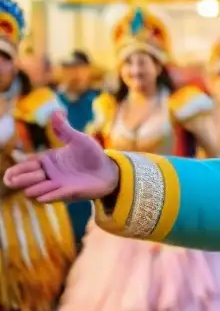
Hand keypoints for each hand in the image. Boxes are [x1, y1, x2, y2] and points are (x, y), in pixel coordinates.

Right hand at [2, 112, 118, 202]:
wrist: (110, 170)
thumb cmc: (93, 155)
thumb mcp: (79, 139)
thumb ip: (64, 129)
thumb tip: (56, 112)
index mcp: (46, 161)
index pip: (20, 168)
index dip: (19, 167)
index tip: (34, 163)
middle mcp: (47, 175)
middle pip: (18, 182)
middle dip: (22, 178)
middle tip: (39, 172)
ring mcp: (56, 186)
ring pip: (30, 193)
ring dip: (35, 187)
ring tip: (47, 179)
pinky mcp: (67, 195)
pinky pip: (48, 199)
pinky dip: (47, 195)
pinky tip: (49, 192)